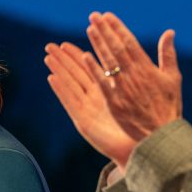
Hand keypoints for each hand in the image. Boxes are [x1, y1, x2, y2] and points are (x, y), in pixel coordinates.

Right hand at [45, 41, 138, 167]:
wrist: (142, 147)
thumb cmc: (144, 123)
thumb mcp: (142, 94)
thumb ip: (136, 74)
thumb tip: (141, 58)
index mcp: (106, 90)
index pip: (89, 68)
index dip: (77, 54)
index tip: (65, 44)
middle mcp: (94, 99)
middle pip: (75, 74)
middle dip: (62, 60)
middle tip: (50, 45)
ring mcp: (88, 110)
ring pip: (70, 85)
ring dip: (58, 70)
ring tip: (47, 57)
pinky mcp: (84, 122)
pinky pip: (70, 102)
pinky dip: (61, 89)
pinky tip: (52, 78)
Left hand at [85, 12, 181, 139]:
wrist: (161, 134)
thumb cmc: (168, 106)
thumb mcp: (173, 78)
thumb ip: (168, 54)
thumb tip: (169, 31)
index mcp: (148, 69)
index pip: (130, 43)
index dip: (118, 28)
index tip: (107, 15)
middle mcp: (135, 76)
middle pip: (117, 48)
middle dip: (105, 31)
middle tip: (93, 16)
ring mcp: (124, 88)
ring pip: (109, 62)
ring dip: (98, 44)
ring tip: (89, 28)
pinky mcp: (115, 102)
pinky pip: (102, 83)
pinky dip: (94, 69)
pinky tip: (84, 56)